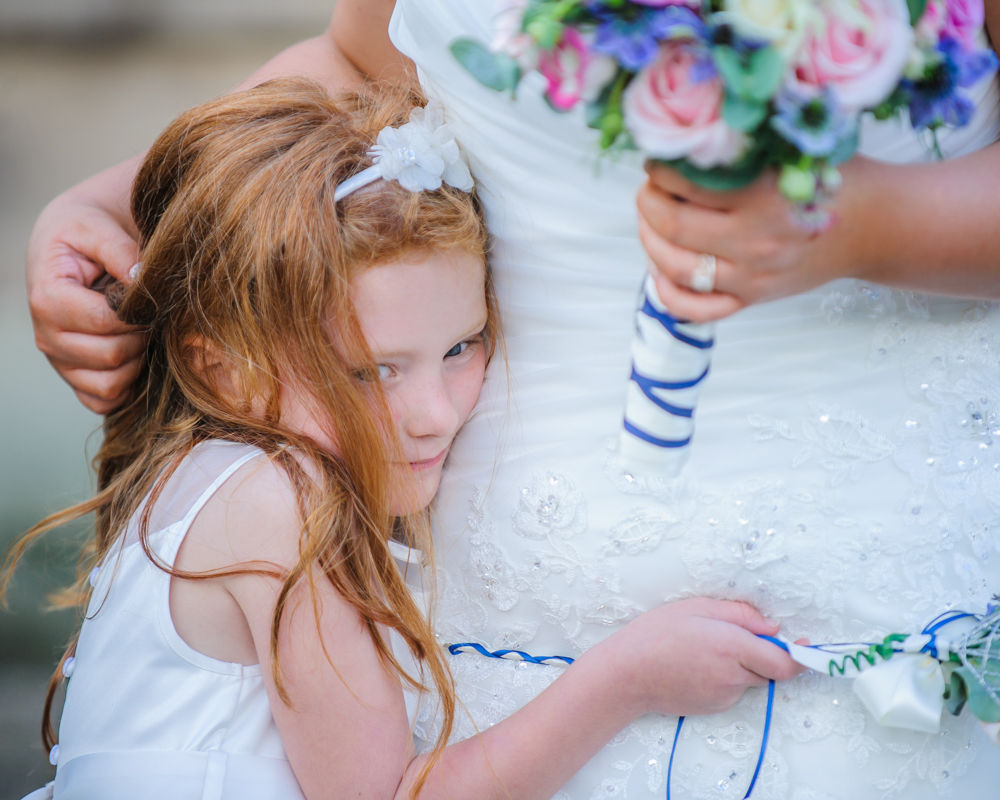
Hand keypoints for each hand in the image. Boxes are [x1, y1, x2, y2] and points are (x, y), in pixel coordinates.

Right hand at [26, 175, 144, 413]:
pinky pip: (104, 401)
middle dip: (141, 334)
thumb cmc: (86, 232)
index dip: (139, 312)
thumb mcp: (98, 227)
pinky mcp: (76, 377)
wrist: (77, 242)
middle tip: (150, 312)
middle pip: (111, 356)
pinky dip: (127, 385)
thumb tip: (143, 279)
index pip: (105, 322)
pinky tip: (136, 355)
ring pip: (110, 384)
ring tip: (141, 329)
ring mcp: (60, 361)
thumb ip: (121, 251)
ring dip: (137, 360)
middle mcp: (47, 335)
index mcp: (47, 299)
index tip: (149, 294)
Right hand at [601, 597, 802, 718]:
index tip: (807, 645)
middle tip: (736, 636)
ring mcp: (724, 695)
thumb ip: (740, 614)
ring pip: (751, 680)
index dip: (801, 656)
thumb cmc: (655, 634)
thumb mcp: (696, 607)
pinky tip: (698, 665)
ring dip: (743, 665)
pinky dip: (727, 677)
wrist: (626, 675)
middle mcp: (733, 675)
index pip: (784, 663)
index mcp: (732, 646)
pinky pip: (733, 690)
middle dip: (764, 654)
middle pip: (770, 670)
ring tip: (707, 648)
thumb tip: (772, 627)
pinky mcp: (714, 707)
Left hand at [636, 160, 863, 322]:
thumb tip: (688, 139)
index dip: (661, 169)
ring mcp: (750, 276)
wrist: (877, 226)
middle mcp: (754, 241)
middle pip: (674, 227)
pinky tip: (661, 269)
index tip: (658, 159)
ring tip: (651, 221)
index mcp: (764, 197)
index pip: (688, 184)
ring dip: (650, 241)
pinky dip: (667, 292)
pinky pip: (696, 308)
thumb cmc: (834, 179)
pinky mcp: (751, 298)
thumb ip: (746, 148)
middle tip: (649, 189)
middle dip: (648, 203)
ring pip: (676, 267)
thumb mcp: (795, 151)